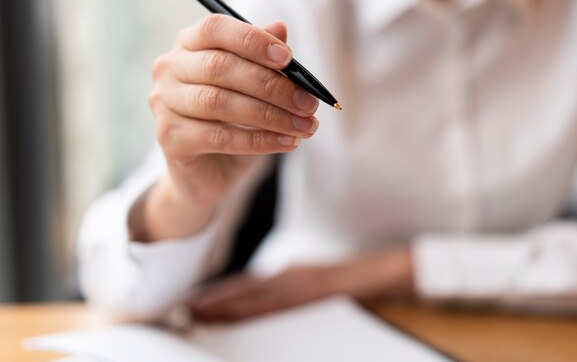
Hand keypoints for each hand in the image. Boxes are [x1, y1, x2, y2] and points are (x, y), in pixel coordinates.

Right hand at [132, 16, 319, 241]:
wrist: (209, 170)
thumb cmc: (234, 121)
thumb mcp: (255, 88)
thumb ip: (265, 59)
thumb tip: (280, 27)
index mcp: (189, 44)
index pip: (214, 28)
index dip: (252, 40)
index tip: (289, 59)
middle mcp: (169, 68)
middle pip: (220, 67)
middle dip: (272, 86)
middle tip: (309, 103)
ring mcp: (164, 103)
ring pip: (220, 103)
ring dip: (271, 115)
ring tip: (305, 126)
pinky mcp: (170, 137)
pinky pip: (220, 137)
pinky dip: (260, 140)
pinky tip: (287, 142)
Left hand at [189, 248, 414, 321]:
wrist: (382, 273)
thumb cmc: (350, 282)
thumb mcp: (315, 281)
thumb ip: (289, 289)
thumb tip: (261, 300)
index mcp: (289, 274)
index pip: (246, 286)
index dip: (218, 295)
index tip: (192, 304)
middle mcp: (290, 276)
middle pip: (244, 290)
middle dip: (213, 301)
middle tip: (182, 311)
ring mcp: (302, 283)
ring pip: (256, 296)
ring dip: (226, 304)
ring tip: (198, 313)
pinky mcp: (315, 290)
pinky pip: (280, 302)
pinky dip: (255, 308)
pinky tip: (239, 313)